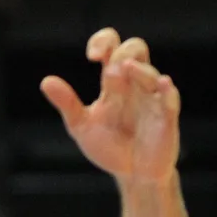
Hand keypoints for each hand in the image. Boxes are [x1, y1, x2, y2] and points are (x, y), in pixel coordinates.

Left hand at [40, 28, 181, 185]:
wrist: (130, 174)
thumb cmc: (108, 146)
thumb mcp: (81, 125)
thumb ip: (67, 103)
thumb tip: (46, 81)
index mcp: (113, 82)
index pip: (112, 47)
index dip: (103, 41)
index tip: (92, 56)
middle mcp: (135, 84)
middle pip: (136, 49)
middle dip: (122, 53)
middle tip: (108, 70)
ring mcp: (152, 99)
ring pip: (152, 72)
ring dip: (140, 70)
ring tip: (126, 69)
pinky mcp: (166, 118)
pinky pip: (170, 99)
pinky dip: (166, 90)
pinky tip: (162, 83)